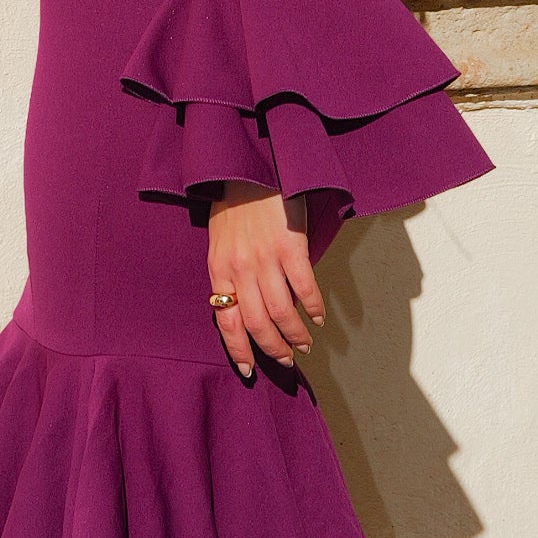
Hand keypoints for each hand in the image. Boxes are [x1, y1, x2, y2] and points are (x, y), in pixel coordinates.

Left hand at [205, 185, 323, 380]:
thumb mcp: (221, 240)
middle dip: (273, 349)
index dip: (238, 350)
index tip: (249, 370)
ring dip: (295, 335)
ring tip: (304, 345)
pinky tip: (318, 317)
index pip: (226, 322)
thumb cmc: (235, 203)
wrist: (250, 166)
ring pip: (282, 313)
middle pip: (257, 324)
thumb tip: (246, 305)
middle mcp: (239, 268)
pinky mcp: (290, 246)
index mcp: (218, 268)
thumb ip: (230, 272)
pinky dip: (313, 308)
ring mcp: (265, 258)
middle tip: (286, 360)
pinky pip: (304, 287)